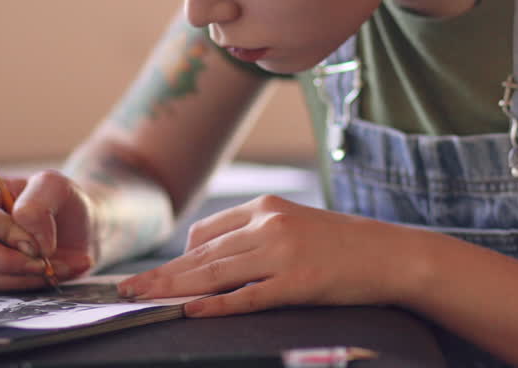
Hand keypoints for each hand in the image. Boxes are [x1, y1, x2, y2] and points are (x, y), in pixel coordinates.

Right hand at [0, 169, 97, 290]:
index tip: (38, 241)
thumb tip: (25, 244)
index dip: (7, 231)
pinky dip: (27, 284)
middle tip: (44, 260)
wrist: (76, 228)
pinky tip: (51, 273)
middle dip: (9, 258)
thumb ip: (39, 205)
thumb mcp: (57, 187)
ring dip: (23, 274)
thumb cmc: (60, 202)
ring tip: (54, 266)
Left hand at [116, 195, 412, 316]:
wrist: (391, 254)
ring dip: (174, 289)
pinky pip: (249, 296)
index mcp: (266, 207)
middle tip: (125, 290)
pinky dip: (217, 305)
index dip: (178, 257)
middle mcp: (270, 224)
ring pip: (216, 273)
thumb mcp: (295, 224)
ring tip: (144, 301)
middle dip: (161, 274)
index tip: (154, 277)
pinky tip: (191, 310)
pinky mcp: (299, 282)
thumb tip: (209, 257)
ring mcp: (284, 254)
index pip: (206, 231)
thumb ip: (255, 234)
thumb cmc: (342, 244)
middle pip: (202, 254)